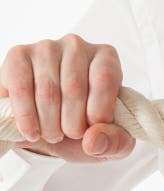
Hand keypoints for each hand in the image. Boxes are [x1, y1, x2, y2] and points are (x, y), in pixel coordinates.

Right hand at [0, 34, 133, 162]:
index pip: (104, 78)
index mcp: (106, 58)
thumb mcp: (114, 141)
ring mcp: (46, 48)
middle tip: (71, 135)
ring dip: (51, 125)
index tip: (93, 129)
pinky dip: (27, 118)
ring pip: (48, 92)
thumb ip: (115, 142)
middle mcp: (77, 46)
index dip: (99, 111)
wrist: (55, 130)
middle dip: (73, 124)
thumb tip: (93, 140)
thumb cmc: (90, 129)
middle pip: (74, 88)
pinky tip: (32, 132)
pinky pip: (21, 89)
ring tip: (54, 135)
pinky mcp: (18, 56)